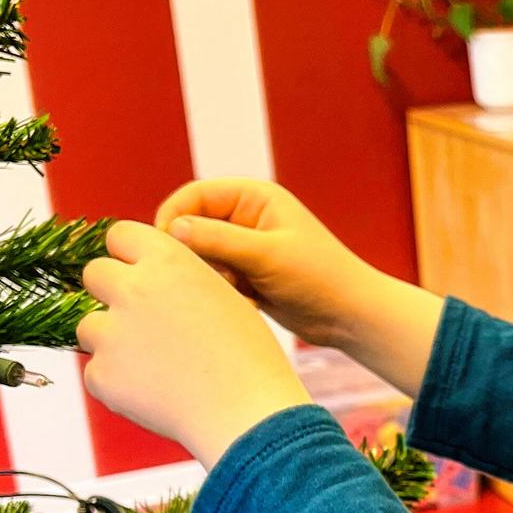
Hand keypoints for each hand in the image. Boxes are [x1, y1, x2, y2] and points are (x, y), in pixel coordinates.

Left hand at [79, 222, 310, 467]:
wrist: (248, 413)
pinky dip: (117, 383)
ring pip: (88, 326)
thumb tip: (148, 278)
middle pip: (94, 274)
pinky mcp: (102, 375)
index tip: (139, 275)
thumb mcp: (224, 296)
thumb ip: (179, 279)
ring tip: (155, 365)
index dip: (128, 256)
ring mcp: (112, 333)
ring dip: (111, 341)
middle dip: (112, 293)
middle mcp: (133, 288)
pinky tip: (154, 393)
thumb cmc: (248, 357)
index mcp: (168, 261)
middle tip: (141, 322)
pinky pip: (95, 373)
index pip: (120, 235)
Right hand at [153, 178, 376, 348]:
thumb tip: (171, 229)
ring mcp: (246, 247)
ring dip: (211, 276)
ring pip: (203, 257)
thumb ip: (217, 240)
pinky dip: (223, 292)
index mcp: (255, 197)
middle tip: (207, 278)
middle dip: (194, 254)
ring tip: (239, 291)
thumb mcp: (265, 255)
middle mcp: (247, 217)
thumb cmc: (318, 277)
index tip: (163, 248)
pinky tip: (248, 303)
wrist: (350, 316)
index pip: (195, 196)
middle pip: (193, 227)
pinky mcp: (248, 275)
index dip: (173, 218)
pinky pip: (217, 279)